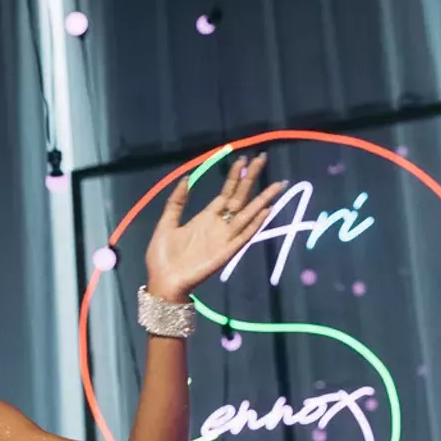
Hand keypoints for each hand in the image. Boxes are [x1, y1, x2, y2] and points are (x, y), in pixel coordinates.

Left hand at [145, 153, 286, 301]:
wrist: (162, 281)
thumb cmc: (162, 256)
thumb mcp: (166, 223)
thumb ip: (176, 202)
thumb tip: (187, 178)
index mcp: (205, 218)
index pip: (226, 193)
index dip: (235, 176)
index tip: (244, 160)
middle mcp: (219, 225)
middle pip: (240, 198)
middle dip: (252, 179)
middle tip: (263, 158)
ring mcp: (224, 238)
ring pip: (248, 215)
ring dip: (262, 200)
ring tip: (277, 184)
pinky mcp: (226, 252)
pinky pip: (244, 236)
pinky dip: (255, 224)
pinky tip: (266, 211)